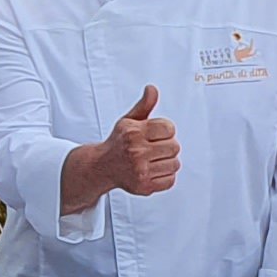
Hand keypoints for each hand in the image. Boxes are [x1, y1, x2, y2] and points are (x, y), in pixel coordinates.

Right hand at [84, 82, 178, 198]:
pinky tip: (153, 170)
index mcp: (133, 133)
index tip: (157, 133)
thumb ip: (144, 105)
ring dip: (167, 161)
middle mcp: (136, 152)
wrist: (102, 166)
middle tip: (155, 147)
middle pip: (174, 146)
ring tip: (154, 159)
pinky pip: (170, 180)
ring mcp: (140, 171)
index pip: (168, 128)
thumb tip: (152, 89)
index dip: (166, 130)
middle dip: (167, 146)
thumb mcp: (128, 120)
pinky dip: (165, 176)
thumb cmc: (118, 143)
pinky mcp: (144, 186)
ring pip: (175, 164)